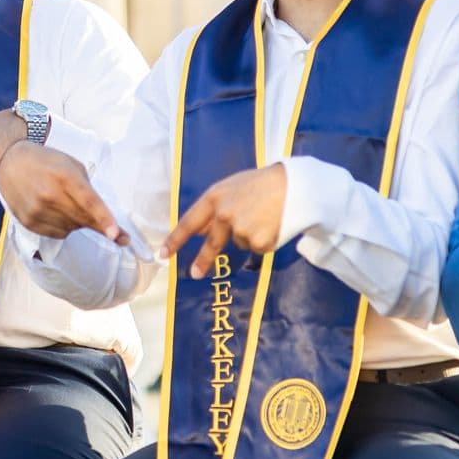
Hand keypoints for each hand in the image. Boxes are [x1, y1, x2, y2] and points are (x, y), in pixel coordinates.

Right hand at [0, 142, 123, 241]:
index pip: (89, 202)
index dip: (104, 219)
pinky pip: (58, 234)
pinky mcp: (29, 222)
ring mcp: (37, 211)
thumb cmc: (47, 162)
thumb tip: (100, 218)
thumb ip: (87, 189)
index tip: (116, 235)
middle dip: (99, 224)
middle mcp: (50, 195)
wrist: (10, 164)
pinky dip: (63, 227)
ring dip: (77, 222)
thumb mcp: (71, 165)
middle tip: (113, 229)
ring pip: (72, 229)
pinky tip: (55, 211)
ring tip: (64, 203)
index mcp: (65, 176)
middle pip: (83, 219)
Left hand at [167, 164, 289, 277]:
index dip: (175, 240)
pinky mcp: (259, 242)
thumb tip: (199, 230)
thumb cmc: (261, 183)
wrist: (295, 186)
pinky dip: (264, 239)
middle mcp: (225, 215)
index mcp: (215, 197)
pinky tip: (273, 223)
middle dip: (202, 261)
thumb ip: (214, 207)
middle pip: (211, 244)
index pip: (189, 222)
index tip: (163, 254)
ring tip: (264, 215)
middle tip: (194, 274)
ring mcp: (242, 230)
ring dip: (249, 235)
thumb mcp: (232, 187)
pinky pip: (257, 247)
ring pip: (240, 242)